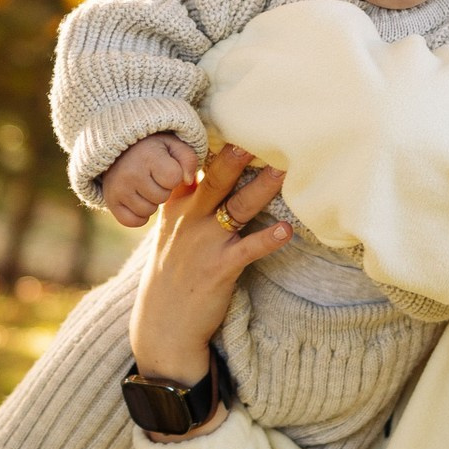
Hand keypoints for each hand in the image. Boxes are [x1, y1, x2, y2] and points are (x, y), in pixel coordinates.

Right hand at [100, 132, 200, 227]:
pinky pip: (133, 221)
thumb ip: (188, 159)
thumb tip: (188, 181)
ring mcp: (118, 189)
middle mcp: (130, 174)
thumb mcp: (172, 144)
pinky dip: (138, 214)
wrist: (118, 150)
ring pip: (148, 211)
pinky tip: (138, 199)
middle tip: (154, 176)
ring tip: (145, 186)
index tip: (166, 166)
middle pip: (162, 197)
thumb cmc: (152, 148)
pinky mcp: (110, 202)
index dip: (174, 175)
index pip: (173, 178)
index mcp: (148, 156)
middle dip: (163, 188)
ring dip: (151, 201)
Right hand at [127, 143, 288, 409]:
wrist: (162, 327)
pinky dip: (267, 240)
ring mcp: (203, 245)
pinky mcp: (219, 270)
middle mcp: (188, 221)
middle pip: (214, 180)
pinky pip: (247, 250)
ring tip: (284, 171)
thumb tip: (204, 170)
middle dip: (236, 156)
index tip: (237, 120)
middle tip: (258, 132)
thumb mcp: (171, 234)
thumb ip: (187, 202)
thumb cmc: (173, 276)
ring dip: (261, 189)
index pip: (193, 168)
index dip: (214, 145)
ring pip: (236, 208)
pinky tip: (286, 232)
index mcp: (176, 208)